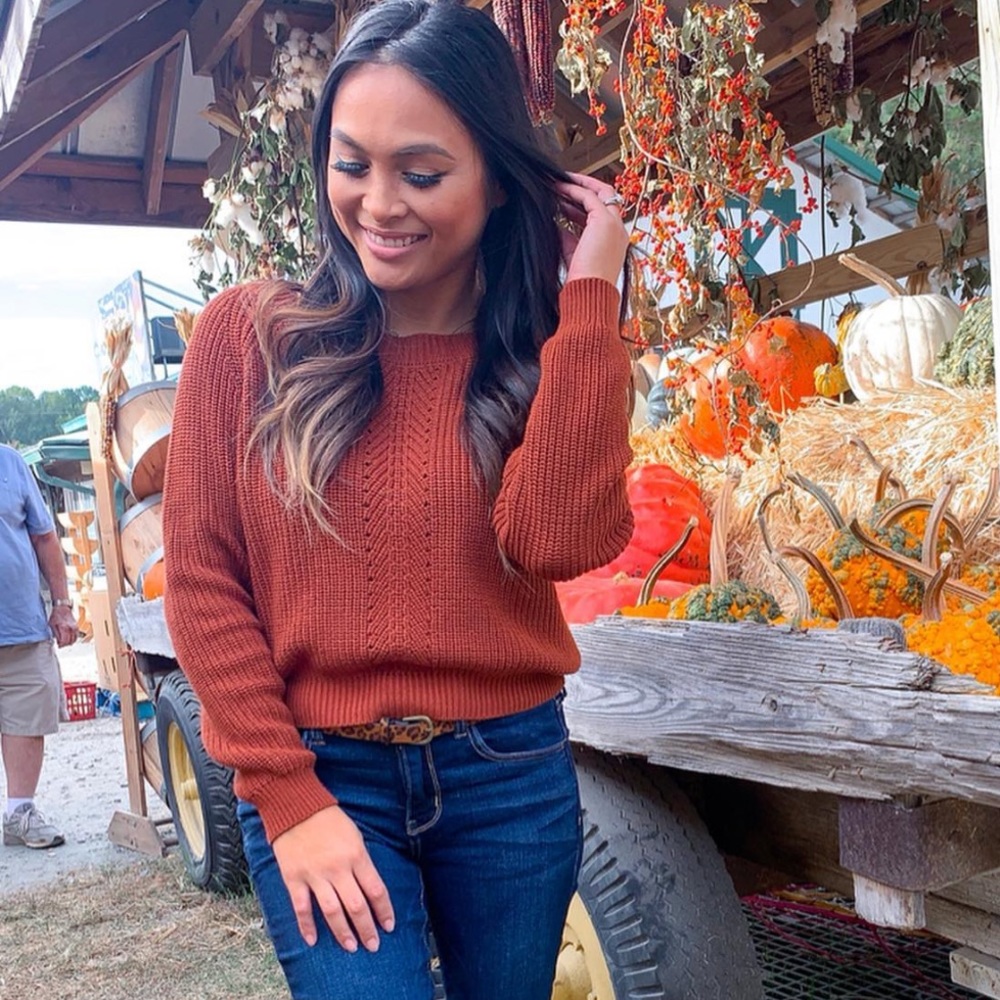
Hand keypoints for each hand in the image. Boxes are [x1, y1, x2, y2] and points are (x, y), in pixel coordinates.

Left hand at [49, 606, 76, 647]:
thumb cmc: (56, 615)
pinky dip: (73, 639)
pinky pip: (76, 636)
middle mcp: (71, 628)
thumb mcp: (52, 624)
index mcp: (64, 627)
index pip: (64, 641)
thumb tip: (58, 641)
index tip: (58, 645)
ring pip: (74, 639)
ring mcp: (75, 627)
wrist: (62, 608)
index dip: (61, 645)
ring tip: (64, 642)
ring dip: (69, 642)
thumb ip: (55, 633)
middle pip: (70, 641)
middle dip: (65, 644)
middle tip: (60, 644)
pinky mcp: (77, 627)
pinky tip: (68, 639)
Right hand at [271, 805, 394, 951]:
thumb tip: (369, 888)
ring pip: (332, 911)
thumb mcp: (354, 835)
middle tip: (373, 945)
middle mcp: (338, 868)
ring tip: (351, 947)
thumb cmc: (329, 819)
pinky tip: (312, 941)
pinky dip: (307, 926)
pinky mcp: (294, 878)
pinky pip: (301, 907)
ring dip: (342, 932)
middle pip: (357, 906)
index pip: (376, 890)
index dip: (384, 911)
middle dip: (367, 928)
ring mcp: (315, 875)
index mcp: (356, 855)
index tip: (389, 926)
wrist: (296, 806)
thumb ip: (361, 861)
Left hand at [555, 172, 629, 285]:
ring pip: (601, 192)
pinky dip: (574, 190)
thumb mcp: (572, 254)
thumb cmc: (581, 282)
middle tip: (561, 183)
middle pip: (605, 198)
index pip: (599, 215)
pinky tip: (558, 189)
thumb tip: (556, 224)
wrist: (588, 292)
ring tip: (556, 182)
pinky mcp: (606, 221)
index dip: (579, 205)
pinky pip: (589, 197)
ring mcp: (615, 225)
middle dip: (583, 188)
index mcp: (614, 241)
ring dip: (578, 185)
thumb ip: (567, 237)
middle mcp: (619, 231)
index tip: (561, 201)